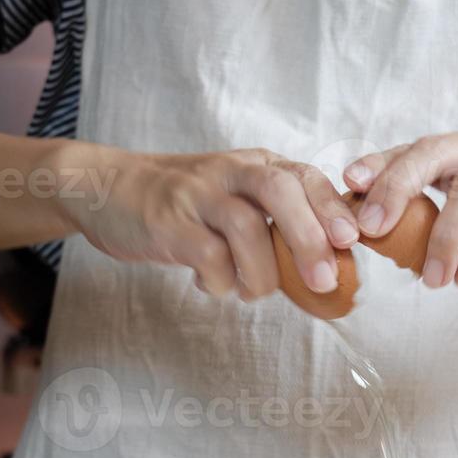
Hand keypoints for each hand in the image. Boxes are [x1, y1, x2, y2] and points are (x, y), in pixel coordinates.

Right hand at [56, 145, 361, 299]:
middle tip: (324, 281)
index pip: (304, 176)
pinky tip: (216, 286)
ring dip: (262, 273)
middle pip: (280, 192)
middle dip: (309, 239)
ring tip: (255, 292)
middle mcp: (229, 172)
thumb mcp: (235, 197)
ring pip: (246, 227)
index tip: (351, 242)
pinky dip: (222, 282)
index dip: (331, 208)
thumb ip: (275, 221)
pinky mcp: (167, 223)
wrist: (106, 188)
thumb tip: (329, 265)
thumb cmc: (186, 204)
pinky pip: (208, 256)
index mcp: (254, 165)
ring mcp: (196, 195)